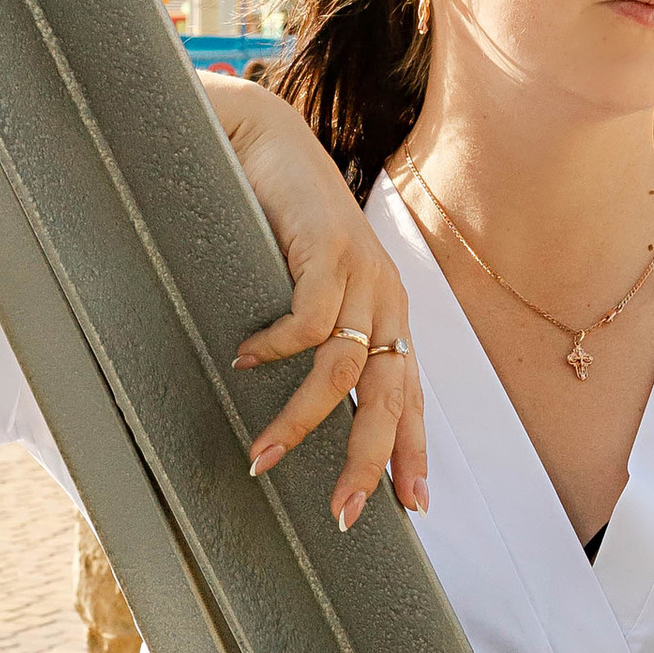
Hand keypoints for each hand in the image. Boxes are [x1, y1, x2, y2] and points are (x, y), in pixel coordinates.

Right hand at [208, 81, 426, 530]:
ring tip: (262, 457)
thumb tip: (299, 407)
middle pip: (388, 396)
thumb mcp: (308, 288)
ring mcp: (359, 272)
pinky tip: (243, 359)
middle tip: (341, 513)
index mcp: (386, 313)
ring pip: (343, 369)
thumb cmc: (278, 222)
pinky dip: (276, 347)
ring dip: (301, 420)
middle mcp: (384, 298)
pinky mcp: (326, 247)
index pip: (408, 394)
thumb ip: (317, 339)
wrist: (264, 139)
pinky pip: (309, 318)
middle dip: (368, 460)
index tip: (411, 507)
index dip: (411, 450)